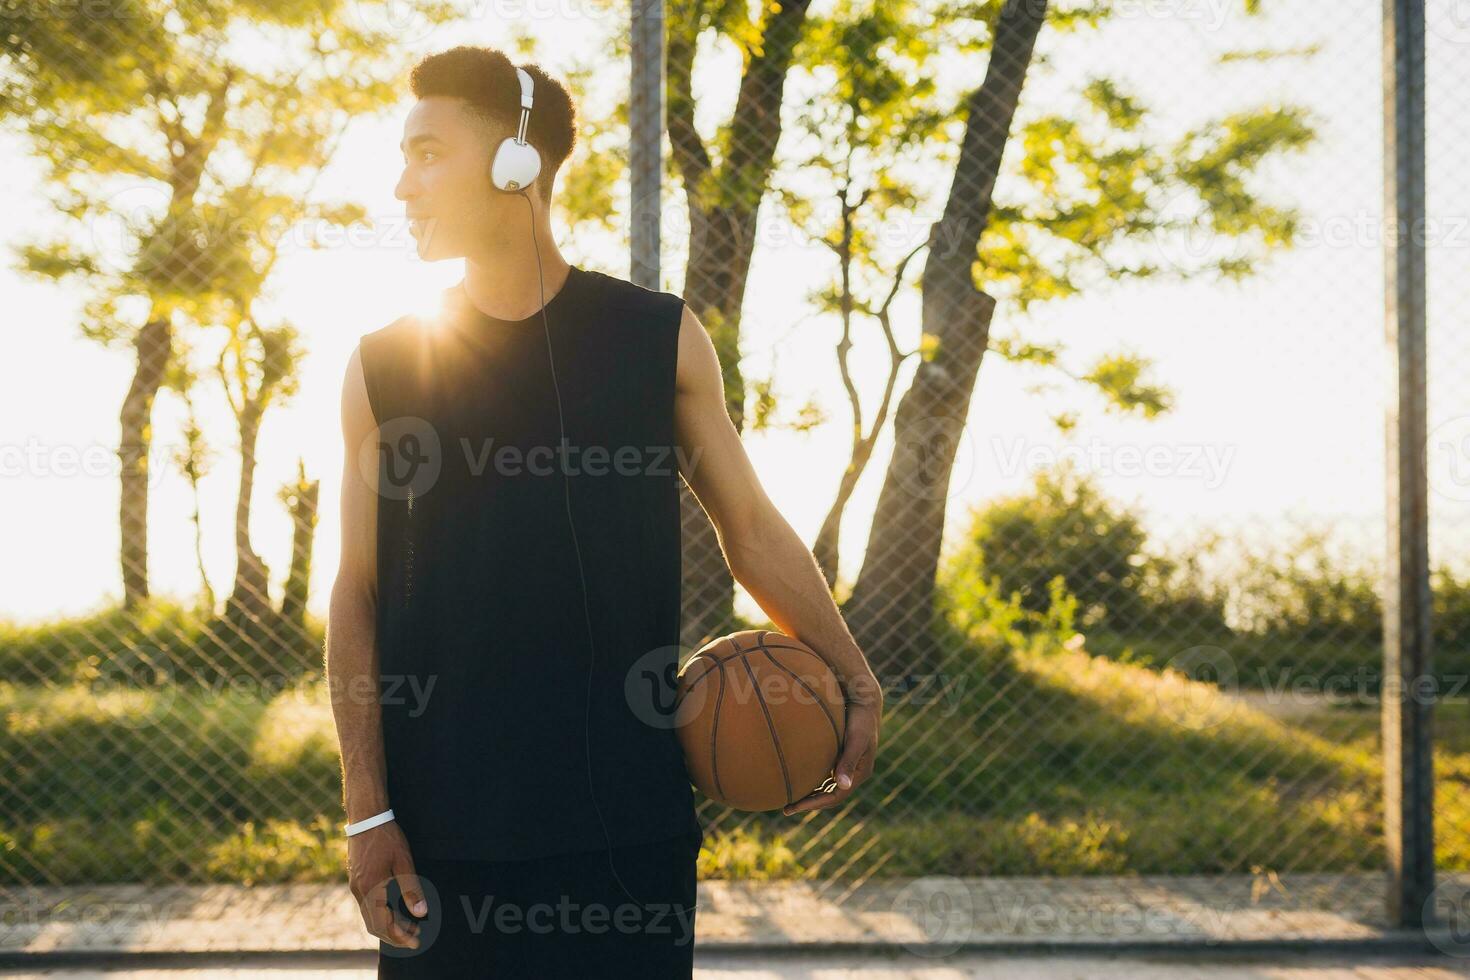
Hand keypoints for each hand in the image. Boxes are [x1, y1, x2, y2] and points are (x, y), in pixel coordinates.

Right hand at [348, 819, 425, 948]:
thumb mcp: (404, 861)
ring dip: (389, 924)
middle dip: (395, 934)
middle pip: (375, 925)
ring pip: (370, 917)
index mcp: (371, 888)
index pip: (384, 924)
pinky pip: (368, 906)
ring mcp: (356, 886)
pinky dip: (382, 914)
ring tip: (411, 925)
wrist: (366, 818)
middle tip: (416, 936)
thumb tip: (421, 913)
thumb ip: (412, 889)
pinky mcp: (357, 881)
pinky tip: (396, 910)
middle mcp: (360, 891)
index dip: (400, 936)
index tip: (416, 942)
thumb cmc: (386, 837)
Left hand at [784, 665, 882, 815]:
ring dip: (811, 792)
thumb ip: (848, 761)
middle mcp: (853, 771)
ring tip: (790, 796)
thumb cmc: (860, 719)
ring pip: (827, 785)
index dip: (815, 804)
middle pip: (830, 795)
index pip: (835, 797)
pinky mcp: (841, 753)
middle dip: (810, 802)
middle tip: (787, 808)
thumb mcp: (855, 740)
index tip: (794, 807)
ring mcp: (847, 763)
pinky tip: (797, 774)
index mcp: (860, 772)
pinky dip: (812, 777)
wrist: (865, 700)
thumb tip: (841, 785)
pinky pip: (825, 771)